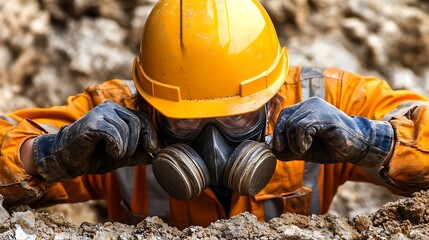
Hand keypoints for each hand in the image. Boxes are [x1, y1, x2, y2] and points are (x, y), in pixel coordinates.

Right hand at [33, 100, 157, 181]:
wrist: (67, 159)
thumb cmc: (94, 155)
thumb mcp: (121, 156)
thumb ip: (138, 153)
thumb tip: (158, 154)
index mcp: (118, 113)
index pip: (142, 118)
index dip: (150, 133)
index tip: (153, 148)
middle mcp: (110, 108)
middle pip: (137, 121)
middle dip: (138, 142)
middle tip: (129, 155)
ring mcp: (100, 113)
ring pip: (126, 128)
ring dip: (126, 147)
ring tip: (116, 154)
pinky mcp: (92, 122)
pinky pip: (114, 133)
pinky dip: (117, 146)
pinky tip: (112, 152)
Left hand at [272, 97, 393, 166]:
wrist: (358, 147)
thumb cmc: (332, 147)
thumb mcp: (305, 149)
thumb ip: (288, 149)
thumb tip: (271, 151)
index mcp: (306, 109)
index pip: (283, 116)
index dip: (277, 133)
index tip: (279, 148)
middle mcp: (311, 104)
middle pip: (284, 119)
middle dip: (282, 139)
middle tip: (292, 151)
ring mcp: (318, 108)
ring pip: (292, 124)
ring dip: (293, 142)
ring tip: (303, 150)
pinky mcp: (325, 116)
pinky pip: (302, 126)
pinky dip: (300, 140)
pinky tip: (307, 146)